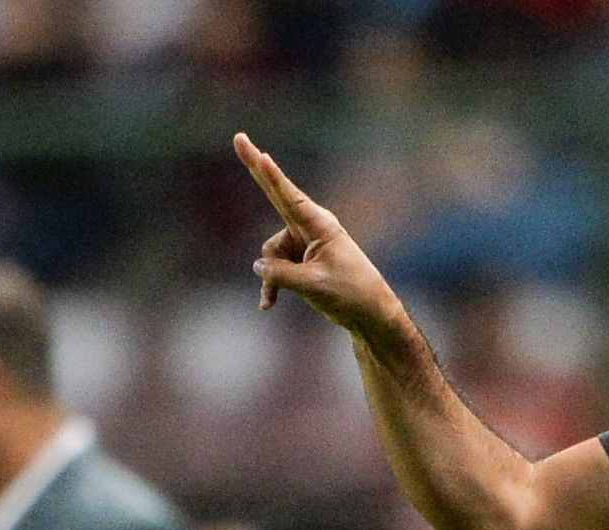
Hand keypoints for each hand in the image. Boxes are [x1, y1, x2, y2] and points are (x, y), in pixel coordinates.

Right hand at [235, 134, 403, 342]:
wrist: (369, 312)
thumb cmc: (349, 293)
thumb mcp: (312, 285)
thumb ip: (280, 274)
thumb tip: (257, 266)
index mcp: (319, 225)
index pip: (289, 196)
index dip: (272, 176)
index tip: (261, 156)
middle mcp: (309, 227)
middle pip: (275, 194)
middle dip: (256, 169)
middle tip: (238, 137)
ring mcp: (302, 242)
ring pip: (271, 253)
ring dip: (272, 277)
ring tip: (278, 300)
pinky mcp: (300, 259)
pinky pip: (275, 269)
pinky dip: (272, 286)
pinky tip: (267, 306)